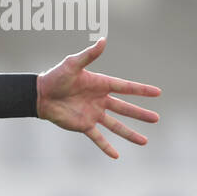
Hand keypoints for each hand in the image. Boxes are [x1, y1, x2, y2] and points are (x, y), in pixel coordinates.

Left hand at [37, 37, 160, 158]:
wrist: (39, 95)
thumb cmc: (55, 77)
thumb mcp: (72, 64)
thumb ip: (89, 55)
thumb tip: (103, 39)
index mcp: (101, 84)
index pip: (125, 88)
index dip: (141, 90)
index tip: (157, 92)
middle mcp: (100, 100)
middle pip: (125, 108)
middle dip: (140, 114)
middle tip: (157, 119)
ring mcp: (93, 114)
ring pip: (116, 125)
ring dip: (130, 133)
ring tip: (145, 142)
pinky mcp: (83, 125)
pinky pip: (97, 138)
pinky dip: (106, 147)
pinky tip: (116, 156)